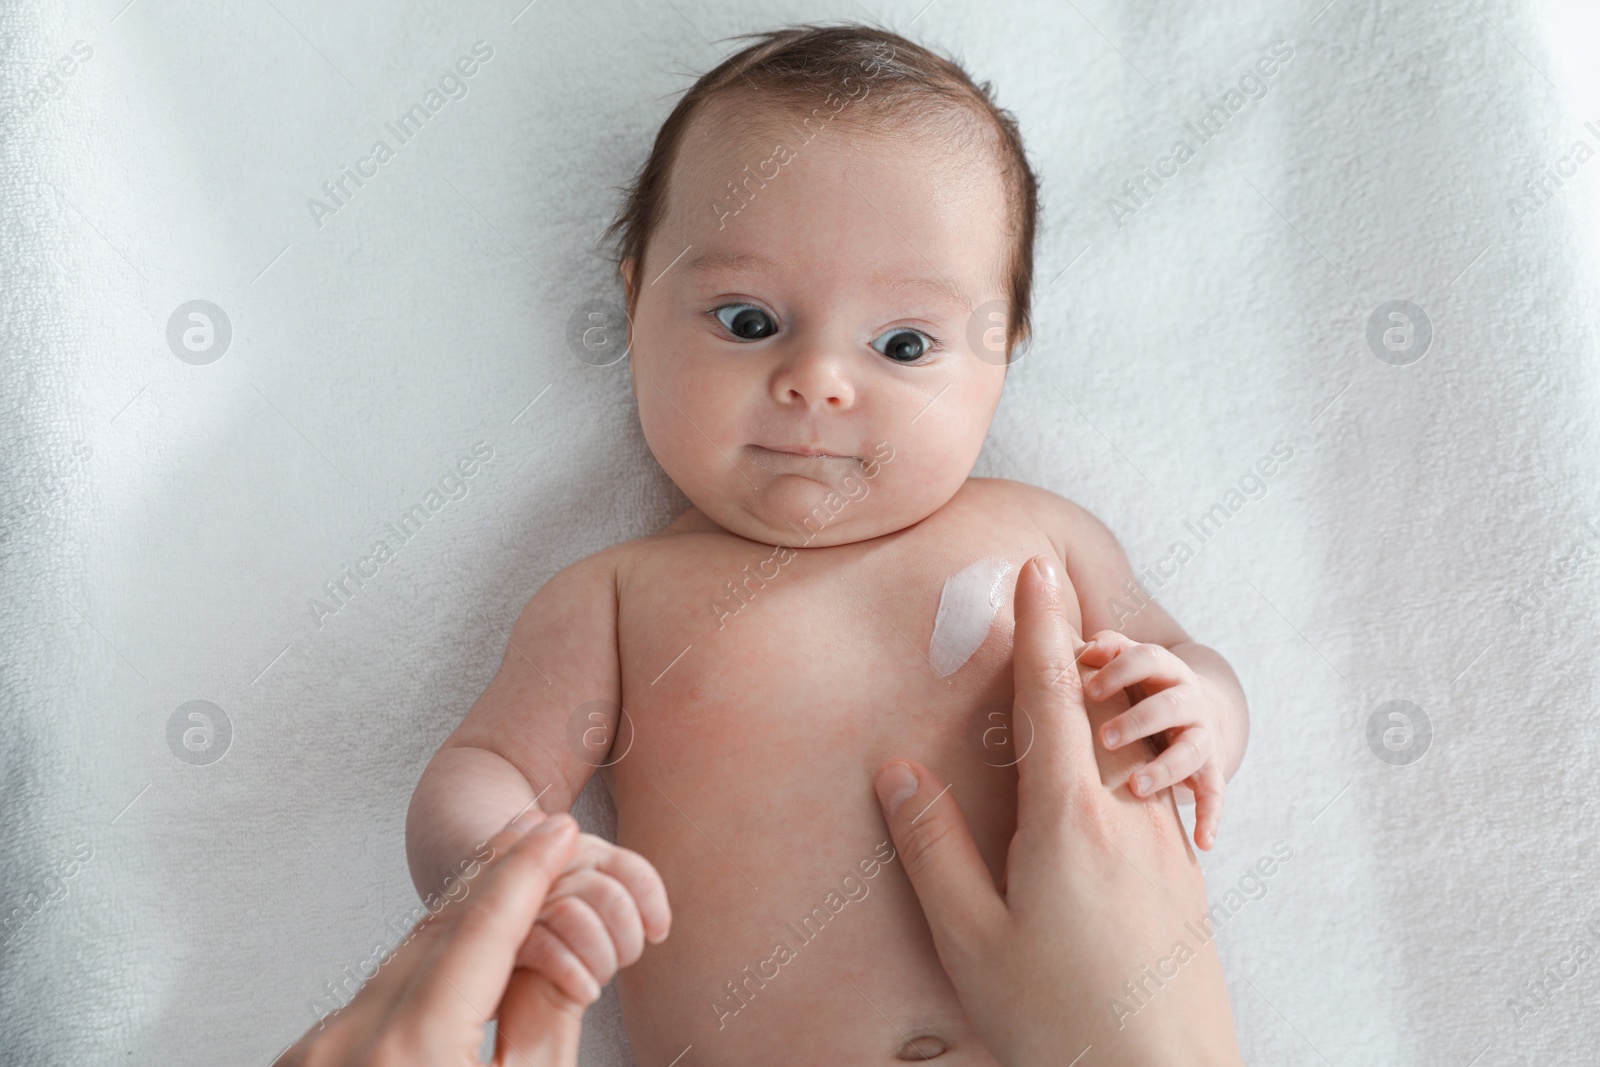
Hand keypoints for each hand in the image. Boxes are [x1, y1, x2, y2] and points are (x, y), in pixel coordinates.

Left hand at [279, 814, 588, 1066]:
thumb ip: (543, 1025)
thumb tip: (563, 957)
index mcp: (408, 1055)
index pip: (480, 930)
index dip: (526, 873)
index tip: (556, 833)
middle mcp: (344, 1046)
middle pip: (435, 936)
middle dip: (494, 879)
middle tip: (538, 833)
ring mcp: (311, 1057)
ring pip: (399, 966)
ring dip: (457, 923)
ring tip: (504, 877)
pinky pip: (368, 1004)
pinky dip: (417, 974)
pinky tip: (451, 953)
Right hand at [512, 818, 670, 1006]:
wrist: (480, 949)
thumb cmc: (549, 933)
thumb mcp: (583, 901)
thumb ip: (611, 899)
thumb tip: (658, 928)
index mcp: (575, 851)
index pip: (629, 869)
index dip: (652, 902)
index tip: (658, 933)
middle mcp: (548, 868)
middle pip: (608, 894)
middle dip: (627, 936)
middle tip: (623, 960)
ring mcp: (519, 900)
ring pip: (576, 917)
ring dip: (601, 958)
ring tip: (600, 978)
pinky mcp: (499, 937)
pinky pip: (546, 949)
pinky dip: (574, 974)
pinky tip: (585, 991)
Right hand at [873, 556, 1242, 1066]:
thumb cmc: (1060, 1019)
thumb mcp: (971, 940)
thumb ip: (933, 849)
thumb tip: (899, 772)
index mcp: (1069, 820)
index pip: (1052, 696)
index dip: (1042, 626)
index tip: (1038, 568)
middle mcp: (1127, 816)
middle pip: (1102, 705)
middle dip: (1076, 651)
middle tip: (1051, 608)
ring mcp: (1164, 845)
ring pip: (1131, 748)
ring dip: (1099, 705)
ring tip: (1072, 690)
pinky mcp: (1184, 876)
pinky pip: (1148, 793)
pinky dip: (1120, 761)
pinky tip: (1095, 797)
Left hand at [1078, 629, 1227, 849]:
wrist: (1193, 707)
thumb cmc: (1141, 685)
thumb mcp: (1127, 663)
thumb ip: (1107, 650)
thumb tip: (1082, 650)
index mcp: (1165, 670)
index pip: (1147, 660)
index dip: (1121, 672)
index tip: (1091, 689)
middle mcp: (1189, 700)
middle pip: (1170, 706)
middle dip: (1138, 721)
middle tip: (1104, 738)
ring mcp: (1203, 736)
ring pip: (1191, 751)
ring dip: (1165, 768)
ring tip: (1136, 787)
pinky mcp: (1211, 769)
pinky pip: (1215, 793)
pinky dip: (1211, 817)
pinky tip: (1202, 842)